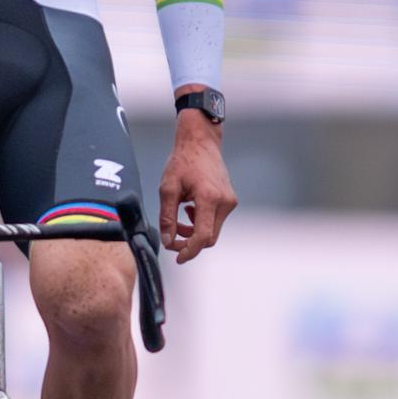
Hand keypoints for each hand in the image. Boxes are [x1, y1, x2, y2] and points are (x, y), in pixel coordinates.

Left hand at [157, 113, 237, 263]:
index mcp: (209, 198)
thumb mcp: (168, 188)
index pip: (203, 236)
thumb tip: (168, 241)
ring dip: (195, 232)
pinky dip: (202, 223)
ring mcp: (230, 201)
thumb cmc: (183, 160)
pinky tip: (190, 210)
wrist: (200, 141)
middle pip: (209, 237)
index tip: (178, 257)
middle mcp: (225, 202)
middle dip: (190, 242)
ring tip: (179, 219)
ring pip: (213, 230)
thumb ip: (167, 217)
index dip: (190, 251)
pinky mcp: (230, 200)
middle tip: (172, 238)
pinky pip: (216, 221)